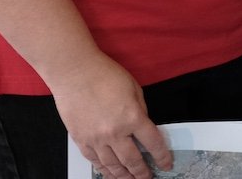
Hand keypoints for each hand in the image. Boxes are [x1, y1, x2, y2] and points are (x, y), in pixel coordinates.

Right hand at [51, 55, 171, 178]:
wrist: (75, 73)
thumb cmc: (106, 75)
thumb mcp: (134, 89)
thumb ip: (140, 111)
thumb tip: (142, 128)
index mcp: (133, 117)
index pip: (153, 143)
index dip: (162, 157)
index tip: (166, 165)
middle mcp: (115, 133)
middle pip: (132, 160)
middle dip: (142, 172)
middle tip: (148, 178)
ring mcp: (96, 139)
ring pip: (112, 166)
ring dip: (123, 176)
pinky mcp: (80, 140)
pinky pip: (94, 161)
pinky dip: (104, 170)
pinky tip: (109, 174)